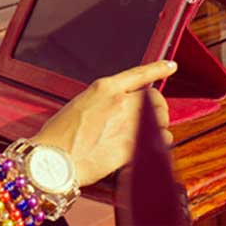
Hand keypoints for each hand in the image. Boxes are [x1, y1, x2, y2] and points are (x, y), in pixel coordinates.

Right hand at [32, 60, 176, 185]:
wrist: (55, 159)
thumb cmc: (59, 135)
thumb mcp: (80, 105)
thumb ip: (103, 102)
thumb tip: (116, 109)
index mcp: (104, 88)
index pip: (139, 74)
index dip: (158, 69)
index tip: (170, 66)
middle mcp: (120, 102)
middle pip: (155, 99)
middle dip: (157, 107)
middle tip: (152, 116)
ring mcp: (129, 124)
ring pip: (160, 121)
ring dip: (158, 126)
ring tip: (147, 134)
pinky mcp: (133, 147)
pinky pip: (159, 142)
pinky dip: (159, 143)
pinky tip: (152, 146)